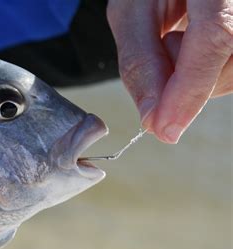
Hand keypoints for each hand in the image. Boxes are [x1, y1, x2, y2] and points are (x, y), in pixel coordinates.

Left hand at [107, 0, 232, 142]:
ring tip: (180, 36)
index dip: (190, 88)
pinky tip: (195, 42)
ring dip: (199, 77)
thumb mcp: (132, 10)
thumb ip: (141, 62)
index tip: (164, 130)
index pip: (217, 35)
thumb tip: (153, 120)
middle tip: (164, 46)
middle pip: (231, 61)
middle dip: (187, 83)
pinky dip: (210, 70)